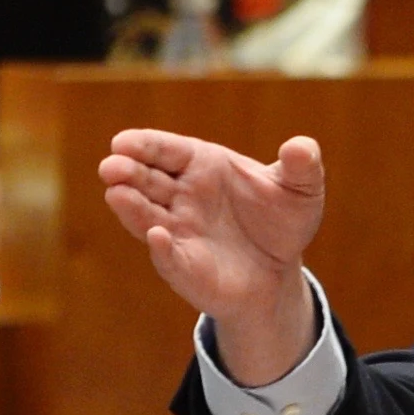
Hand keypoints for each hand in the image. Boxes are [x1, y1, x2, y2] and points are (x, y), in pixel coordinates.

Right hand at [100, 127, 324, 383]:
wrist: (278, 272)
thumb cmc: (281, 221)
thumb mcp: (300, 190)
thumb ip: (302, 167)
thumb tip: (302, 148)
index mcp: (202, 165)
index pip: (167, 150)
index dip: (144, 145)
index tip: (123, 142)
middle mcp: (181, 196)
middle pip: (146, 180)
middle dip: (126, 172)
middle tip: (110, 166)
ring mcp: (178, 231)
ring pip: (146, 216)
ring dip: (130, 207)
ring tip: (116, 194)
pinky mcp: (183, 266)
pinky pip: (169, 256)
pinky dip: (162, 248)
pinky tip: (157, 237)